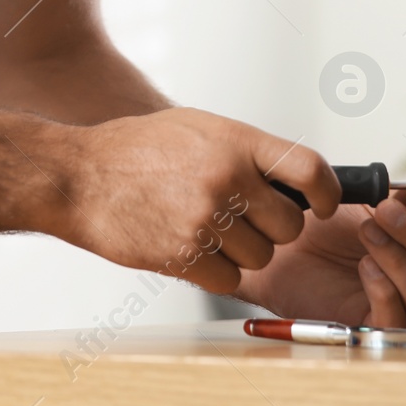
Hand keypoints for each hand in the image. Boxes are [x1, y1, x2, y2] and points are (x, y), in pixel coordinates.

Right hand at [49, 108, 340, 293]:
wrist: (78, 177)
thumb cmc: (133, 150)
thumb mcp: (195, 127)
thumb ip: (243, 149)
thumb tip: (289, 176)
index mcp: (235, 142)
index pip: (310, 169)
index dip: (328, 192)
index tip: (323, 205)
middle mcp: (227, 179)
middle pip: (290, 226)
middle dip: (275, 229)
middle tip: (247, 220)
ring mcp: (207, 219)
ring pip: (261, 257)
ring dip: (243, 252)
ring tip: (207, 229)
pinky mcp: (185, 255)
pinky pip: (229, 278)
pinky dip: (215, 271)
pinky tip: (189, 248)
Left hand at [234, 172, 405, 326]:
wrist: (286, 251)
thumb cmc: (325, 230)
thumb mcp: (365, 203)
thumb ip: (403, 194)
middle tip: (385, 210)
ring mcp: (403, 305)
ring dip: (397, 257)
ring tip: (367, 232)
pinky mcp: (375, 326)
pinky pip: (396, 317)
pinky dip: (384, 288)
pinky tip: (365, 266)